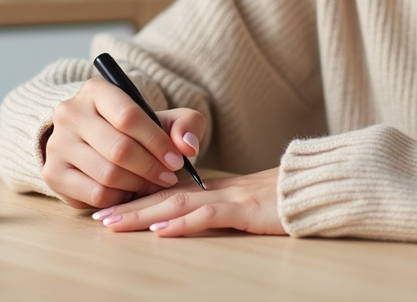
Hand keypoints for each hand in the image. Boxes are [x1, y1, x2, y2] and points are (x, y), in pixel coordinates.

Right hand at [42, 76, 205, 209]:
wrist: (92, 141)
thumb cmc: (134, 129)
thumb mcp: (164, 118)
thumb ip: (185, 125)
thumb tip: (187, 147)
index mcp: (96, 90)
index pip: (129, 116)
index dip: (157, 142)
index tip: (177, 160)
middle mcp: (70, 113)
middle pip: (119, 149)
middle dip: (151, 168)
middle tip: (168, 177)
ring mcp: (58, 144)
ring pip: (108, 175)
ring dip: (138, 185)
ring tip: (151, 184)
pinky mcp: (53, 174)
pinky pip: (95, 195)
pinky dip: (120, 198)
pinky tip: (129, 191)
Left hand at [93, 168, 284, 236]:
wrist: (319, 186)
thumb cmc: (288, 199)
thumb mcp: (250, 204)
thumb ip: (224, 208)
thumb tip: (195, 218)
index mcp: (217, 188)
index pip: (170, 191)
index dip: (138, 199)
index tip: (111, 207)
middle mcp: (218, 189)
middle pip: (164, 196)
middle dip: (128, 206)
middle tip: (97, 217)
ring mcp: (230, 197)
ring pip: (176, 203)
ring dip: (142, 214)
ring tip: (114, 223)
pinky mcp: (245, 210)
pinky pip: (208, 215)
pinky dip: (182, 222)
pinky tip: (160, 229)